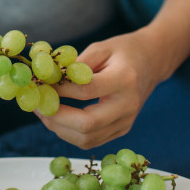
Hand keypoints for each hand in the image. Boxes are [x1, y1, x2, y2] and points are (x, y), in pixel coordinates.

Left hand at [36, 30, 164, 148]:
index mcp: (124, 79)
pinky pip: (91, 141)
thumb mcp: (101, 48)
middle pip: (87, 124)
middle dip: (56, 116)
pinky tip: (57, 119)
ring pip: (87, 138)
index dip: (59, 90)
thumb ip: (76, 64)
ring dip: (59, 128)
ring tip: (42, 111)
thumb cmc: (124, 51)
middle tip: (37, 105)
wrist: (152, 62)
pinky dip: (69, 133)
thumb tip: (47, 78)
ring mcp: (126, 122)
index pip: (86, 91)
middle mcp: (128, 105)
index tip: (40, 83)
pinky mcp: (122, 130)